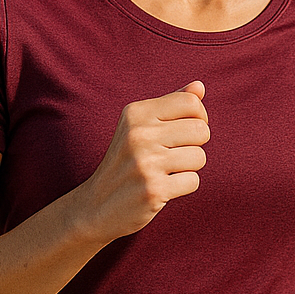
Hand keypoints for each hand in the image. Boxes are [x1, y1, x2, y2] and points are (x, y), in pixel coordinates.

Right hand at [73, 81, 208, 240]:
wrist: (94, 207)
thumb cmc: (125, 162)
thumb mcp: (139, 127)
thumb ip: (170, 104)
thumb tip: (200, 86)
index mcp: (136, 113)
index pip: (191, 102)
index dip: (199, 118)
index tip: (186, 131)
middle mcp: (139, 134)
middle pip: (200, 130)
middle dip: (195, 145)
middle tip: (175, 155)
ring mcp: (145, 163)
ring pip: (199, 157)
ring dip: (189, 168)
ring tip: (166, 171)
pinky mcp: (153, 190)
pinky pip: (193, 181)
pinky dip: (183, 186)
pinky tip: (164, 187)